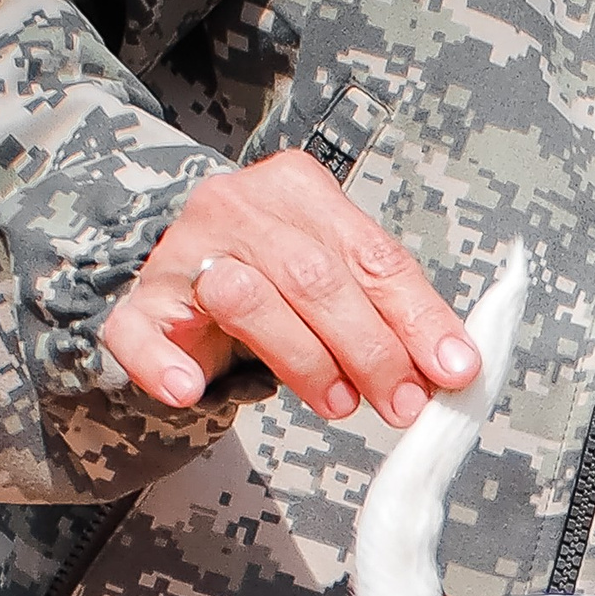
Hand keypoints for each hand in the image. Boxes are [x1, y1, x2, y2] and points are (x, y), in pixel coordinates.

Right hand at [102, 150, 480, 425]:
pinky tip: (189, 391)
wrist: (185, 284)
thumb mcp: (341, 284)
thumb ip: (389, 313)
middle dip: (370, 349)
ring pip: (245, 300)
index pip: (370, 254)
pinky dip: (164, 364)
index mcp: (298, 190)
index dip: (417, 316)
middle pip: (315, 278)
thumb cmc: (277, 284)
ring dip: (303, 360)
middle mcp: (237, 207)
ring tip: (341, 405)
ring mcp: (180, 252)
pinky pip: (139, 333)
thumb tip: (453, 367)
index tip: (454, 368)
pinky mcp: (139, 303)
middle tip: (403, 403)